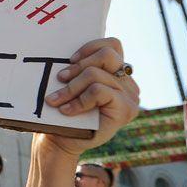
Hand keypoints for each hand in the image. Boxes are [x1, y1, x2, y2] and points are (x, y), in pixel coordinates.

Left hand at [43, 38, 139, 154]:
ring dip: (71, 87)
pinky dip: (79, 100)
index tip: (69, 59)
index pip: (112, 45)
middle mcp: (128, 83)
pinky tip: (66, 111)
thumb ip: (79, 69)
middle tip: (60, 79)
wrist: (62, 141)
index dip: (90, 47)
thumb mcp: (71, 84)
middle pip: (107, 55)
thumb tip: (69, 57)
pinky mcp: (126, 110)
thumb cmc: (63, 111)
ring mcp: (130, 97)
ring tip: (56, 100)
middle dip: (78, 66)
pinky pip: (99, 91)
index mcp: (117, 73)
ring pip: (97, 75)